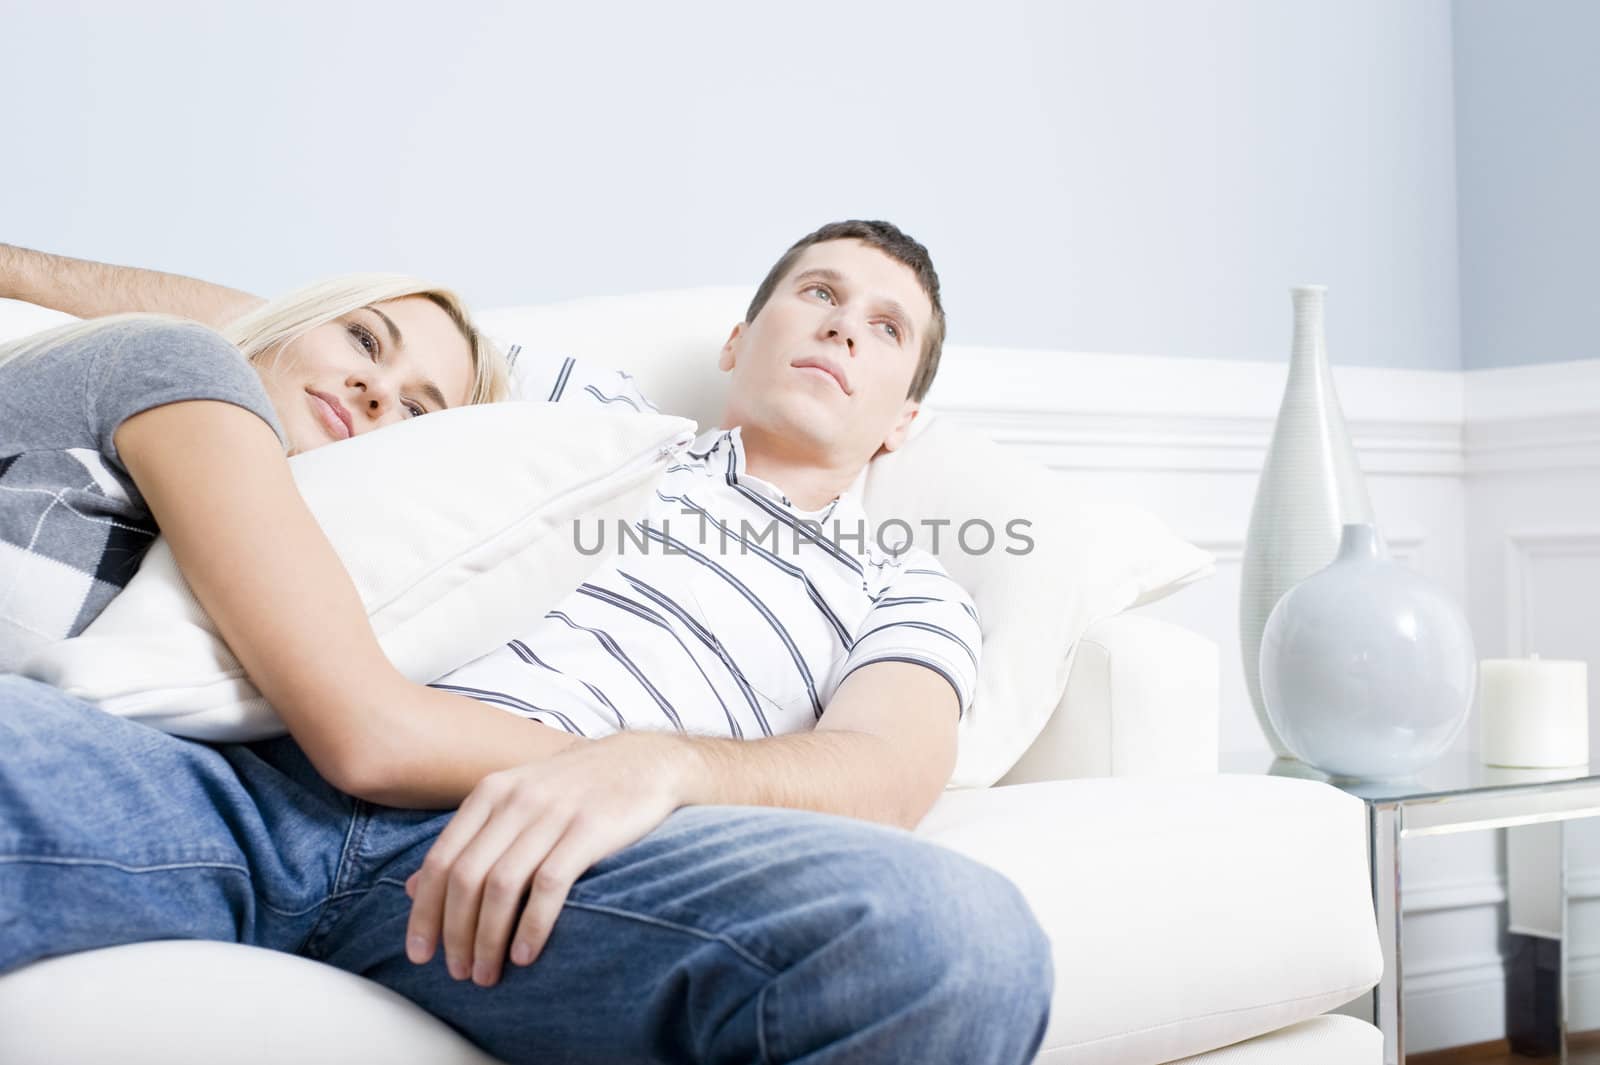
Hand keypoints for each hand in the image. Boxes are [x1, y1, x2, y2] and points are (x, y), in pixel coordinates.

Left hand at [403, 729, 695, 987]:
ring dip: (487, 938)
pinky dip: (531, 925)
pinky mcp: (589, 830)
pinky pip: (548, 885)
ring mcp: (553, 813)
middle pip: (465, 877)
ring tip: (486, 973)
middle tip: (457, 973)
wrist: (647, 761)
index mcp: (491, 793)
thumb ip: (468, 839)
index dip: (424, 912)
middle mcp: (516, 800)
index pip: (440, 860)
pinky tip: (524, 954)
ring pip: (501, 886)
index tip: (419, 954)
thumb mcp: (516, 800)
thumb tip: (409, 888)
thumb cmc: (577, 789)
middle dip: (454, 933)